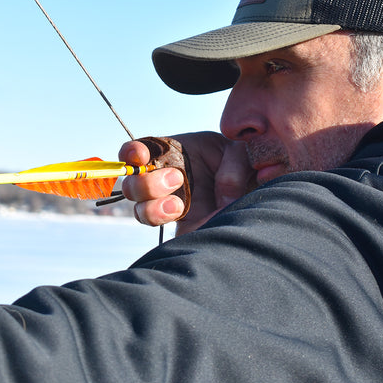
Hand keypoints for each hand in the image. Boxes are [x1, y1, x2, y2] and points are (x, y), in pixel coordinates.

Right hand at [119, 132, 254, 235]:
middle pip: (132, 186)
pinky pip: (162, 231)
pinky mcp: (182, 226)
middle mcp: (162, 179)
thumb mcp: (240, 153)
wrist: (251, 186)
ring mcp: (168, 204)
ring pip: (141, 211)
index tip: (140, 157)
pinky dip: (166, 224)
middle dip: (147, 184)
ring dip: (153, 208)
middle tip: (177, 178)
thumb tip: (223, 196)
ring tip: (178, 205)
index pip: (136, 152)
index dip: (131, 153)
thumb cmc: (240, 161)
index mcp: (169, 154)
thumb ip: (233, 167)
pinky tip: (183, 216)